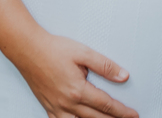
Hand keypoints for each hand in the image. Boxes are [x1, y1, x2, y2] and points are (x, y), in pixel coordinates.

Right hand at [13, 30, 138, 117]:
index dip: (122, 111)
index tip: (133, 115)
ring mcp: (56, 108)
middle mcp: (67, 103)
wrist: (28, 50)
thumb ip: (104, 66)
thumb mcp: (83, 53)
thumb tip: (123, 76)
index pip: (106, 105)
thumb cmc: (53, 49)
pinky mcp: (48, 108)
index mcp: (78, 90)